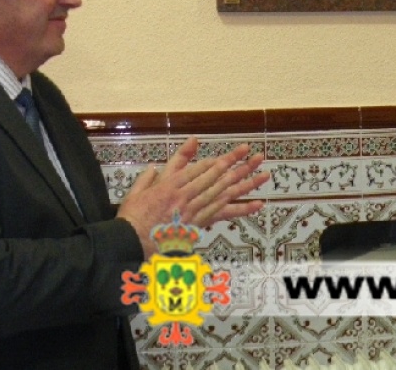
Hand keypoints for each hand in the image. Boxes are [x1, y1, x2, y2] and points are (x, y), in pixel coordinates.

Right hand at [117, 136, 269, 256]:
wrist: (131, 243)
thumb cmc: (133, 217)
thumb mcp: (138, 189)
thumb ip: (151, 175)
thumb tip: (156, 165)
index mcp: (171, 184)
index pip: (202, 168)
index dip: (221, 159)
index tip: (236, 152)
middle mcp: (186, 195)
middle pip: (217, 177)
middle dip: (238, 165)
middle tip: (256, 156)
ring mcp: (194, 211)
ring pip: (224, 193)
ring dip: (245, 183)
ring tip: (263, 174)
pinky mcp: (198, 225)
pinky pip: (223, 215)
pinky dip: (241, 209)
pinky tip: (257, 204)